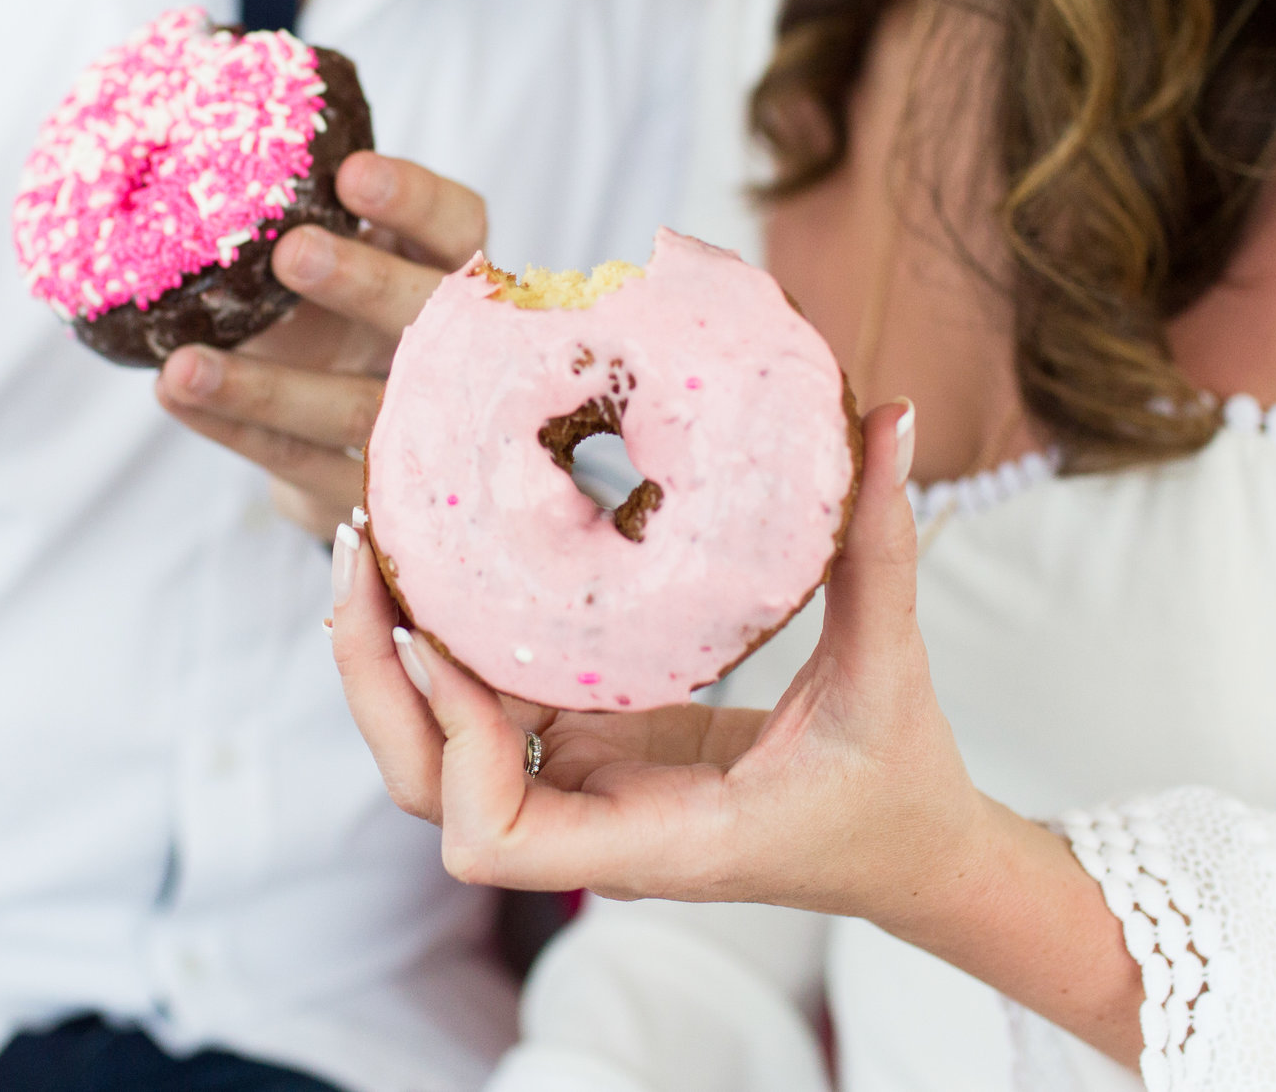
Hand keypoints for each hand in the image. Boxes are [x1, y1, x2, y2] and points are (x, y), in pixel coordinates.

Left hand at [156, 152, 486, 536]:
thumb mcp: (354, 263)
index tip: (349, 172)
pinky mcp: (374, 498)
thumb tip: (209, 151)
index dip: (413, 201)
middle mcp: (455, 353)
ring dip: (270, 388)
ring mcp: (422, 433)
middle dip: (364, 284)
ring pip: (358, 411)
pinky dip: (240, 430)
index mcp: (455, 276)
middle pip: (430, 319)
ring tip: (185, 366)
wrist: (366, 444)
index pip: (457, 228)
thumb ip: (314, 219)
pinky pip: (306, 464)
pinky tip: (177, 395)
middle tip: (293, 252)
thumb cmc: (352, 323)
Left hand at [328, 401, 1145, 1062]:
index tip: (453, 642)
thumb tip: (891, 418)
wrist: (910, 858)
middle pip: (425, 788)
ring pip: (438, 748)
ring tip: (379, 535)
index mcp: (656, 837)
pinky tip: (442, 549)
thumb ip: (883, 548)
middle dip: (374, 682)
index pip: (491, 838)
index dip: (451, 745)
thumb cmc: (901, 789)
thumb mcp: (894, 671)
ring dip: (393, 654)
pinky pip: (489, 703)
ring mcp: (582, 787)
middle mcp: (595, 823)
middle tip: (365, 553)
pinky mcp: (589, 748)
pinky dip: (453, 637)